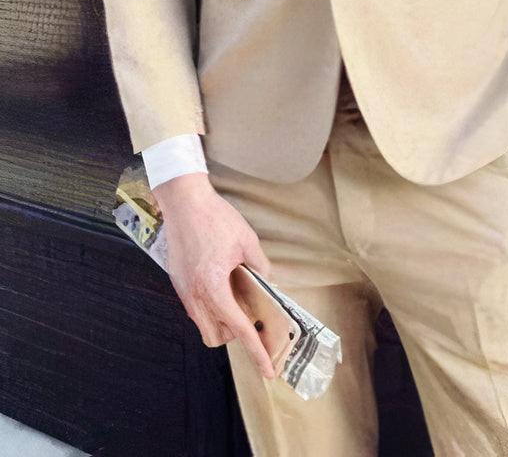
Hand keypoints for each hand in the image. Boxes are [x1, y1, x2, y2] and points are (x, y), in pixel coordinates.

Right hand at [152, 172, 274, 377]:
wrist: (184, 201)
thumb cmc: (215, 217)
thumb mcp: (247, 241)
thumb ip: (259, 266)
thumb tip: (265, 281)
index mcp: (213, 287)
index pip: (239, 329)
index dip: (256, 351)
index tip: (267, 369)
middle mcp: (195, 294)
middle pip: (216, 336)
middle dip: (236, 336)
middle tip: (253, 318)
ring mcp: (183, 289)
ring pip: (203, 324)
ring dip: (222, 321)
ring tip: (238, 300)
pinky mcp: (178, 281)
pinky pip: (195, 307)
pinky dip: (211, 307)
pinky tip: (223, 288)